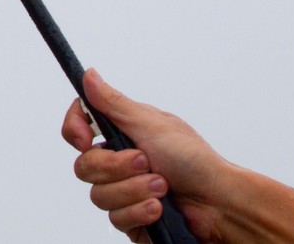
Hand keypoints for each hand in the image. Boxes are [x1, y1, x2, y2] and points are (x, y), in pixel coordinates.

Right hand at [61, 69, 233, 242]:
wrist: (218, 203)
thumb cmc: (194, 159)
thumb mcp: (150, 124)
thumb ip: (113, 103)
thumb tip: (89, 75)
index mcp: (121, 134)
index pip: (78, 128)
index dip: (75, 131)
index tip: (85, 139)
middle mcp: (118, 162)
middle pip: (84, 166)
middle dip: (117, 167)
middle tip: (146, 162)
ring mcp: (123, 191)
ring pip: (99, 196)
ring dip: (134, 191)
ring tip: (163, 187)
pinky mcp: (131, 218)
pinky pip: (116, 218)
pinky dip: (140, 212)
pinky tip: (159, 208)